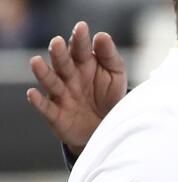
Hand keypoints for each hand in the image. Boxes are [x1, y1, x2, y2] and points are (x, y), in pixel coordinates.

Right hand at [27, 22, 126, 155]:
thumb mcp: (115, 75)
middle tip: (57, 42)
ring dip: (43, 73)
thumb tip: (103, 36)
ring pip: (51, 82)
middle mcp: (69, 76)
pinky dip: (38, 102)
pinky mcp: (56, 115)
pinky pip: (46, 108)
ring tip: (36, 62)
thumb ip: (109, 56)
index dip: (80, 39)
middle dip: (59, 53)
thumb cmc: (109, 96)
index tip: (82, 27)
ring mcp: (61, 95)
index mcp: (83, 63)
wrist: (106, 127)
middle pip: (62, 63)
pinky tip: (32, 94)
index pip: (80, 48)